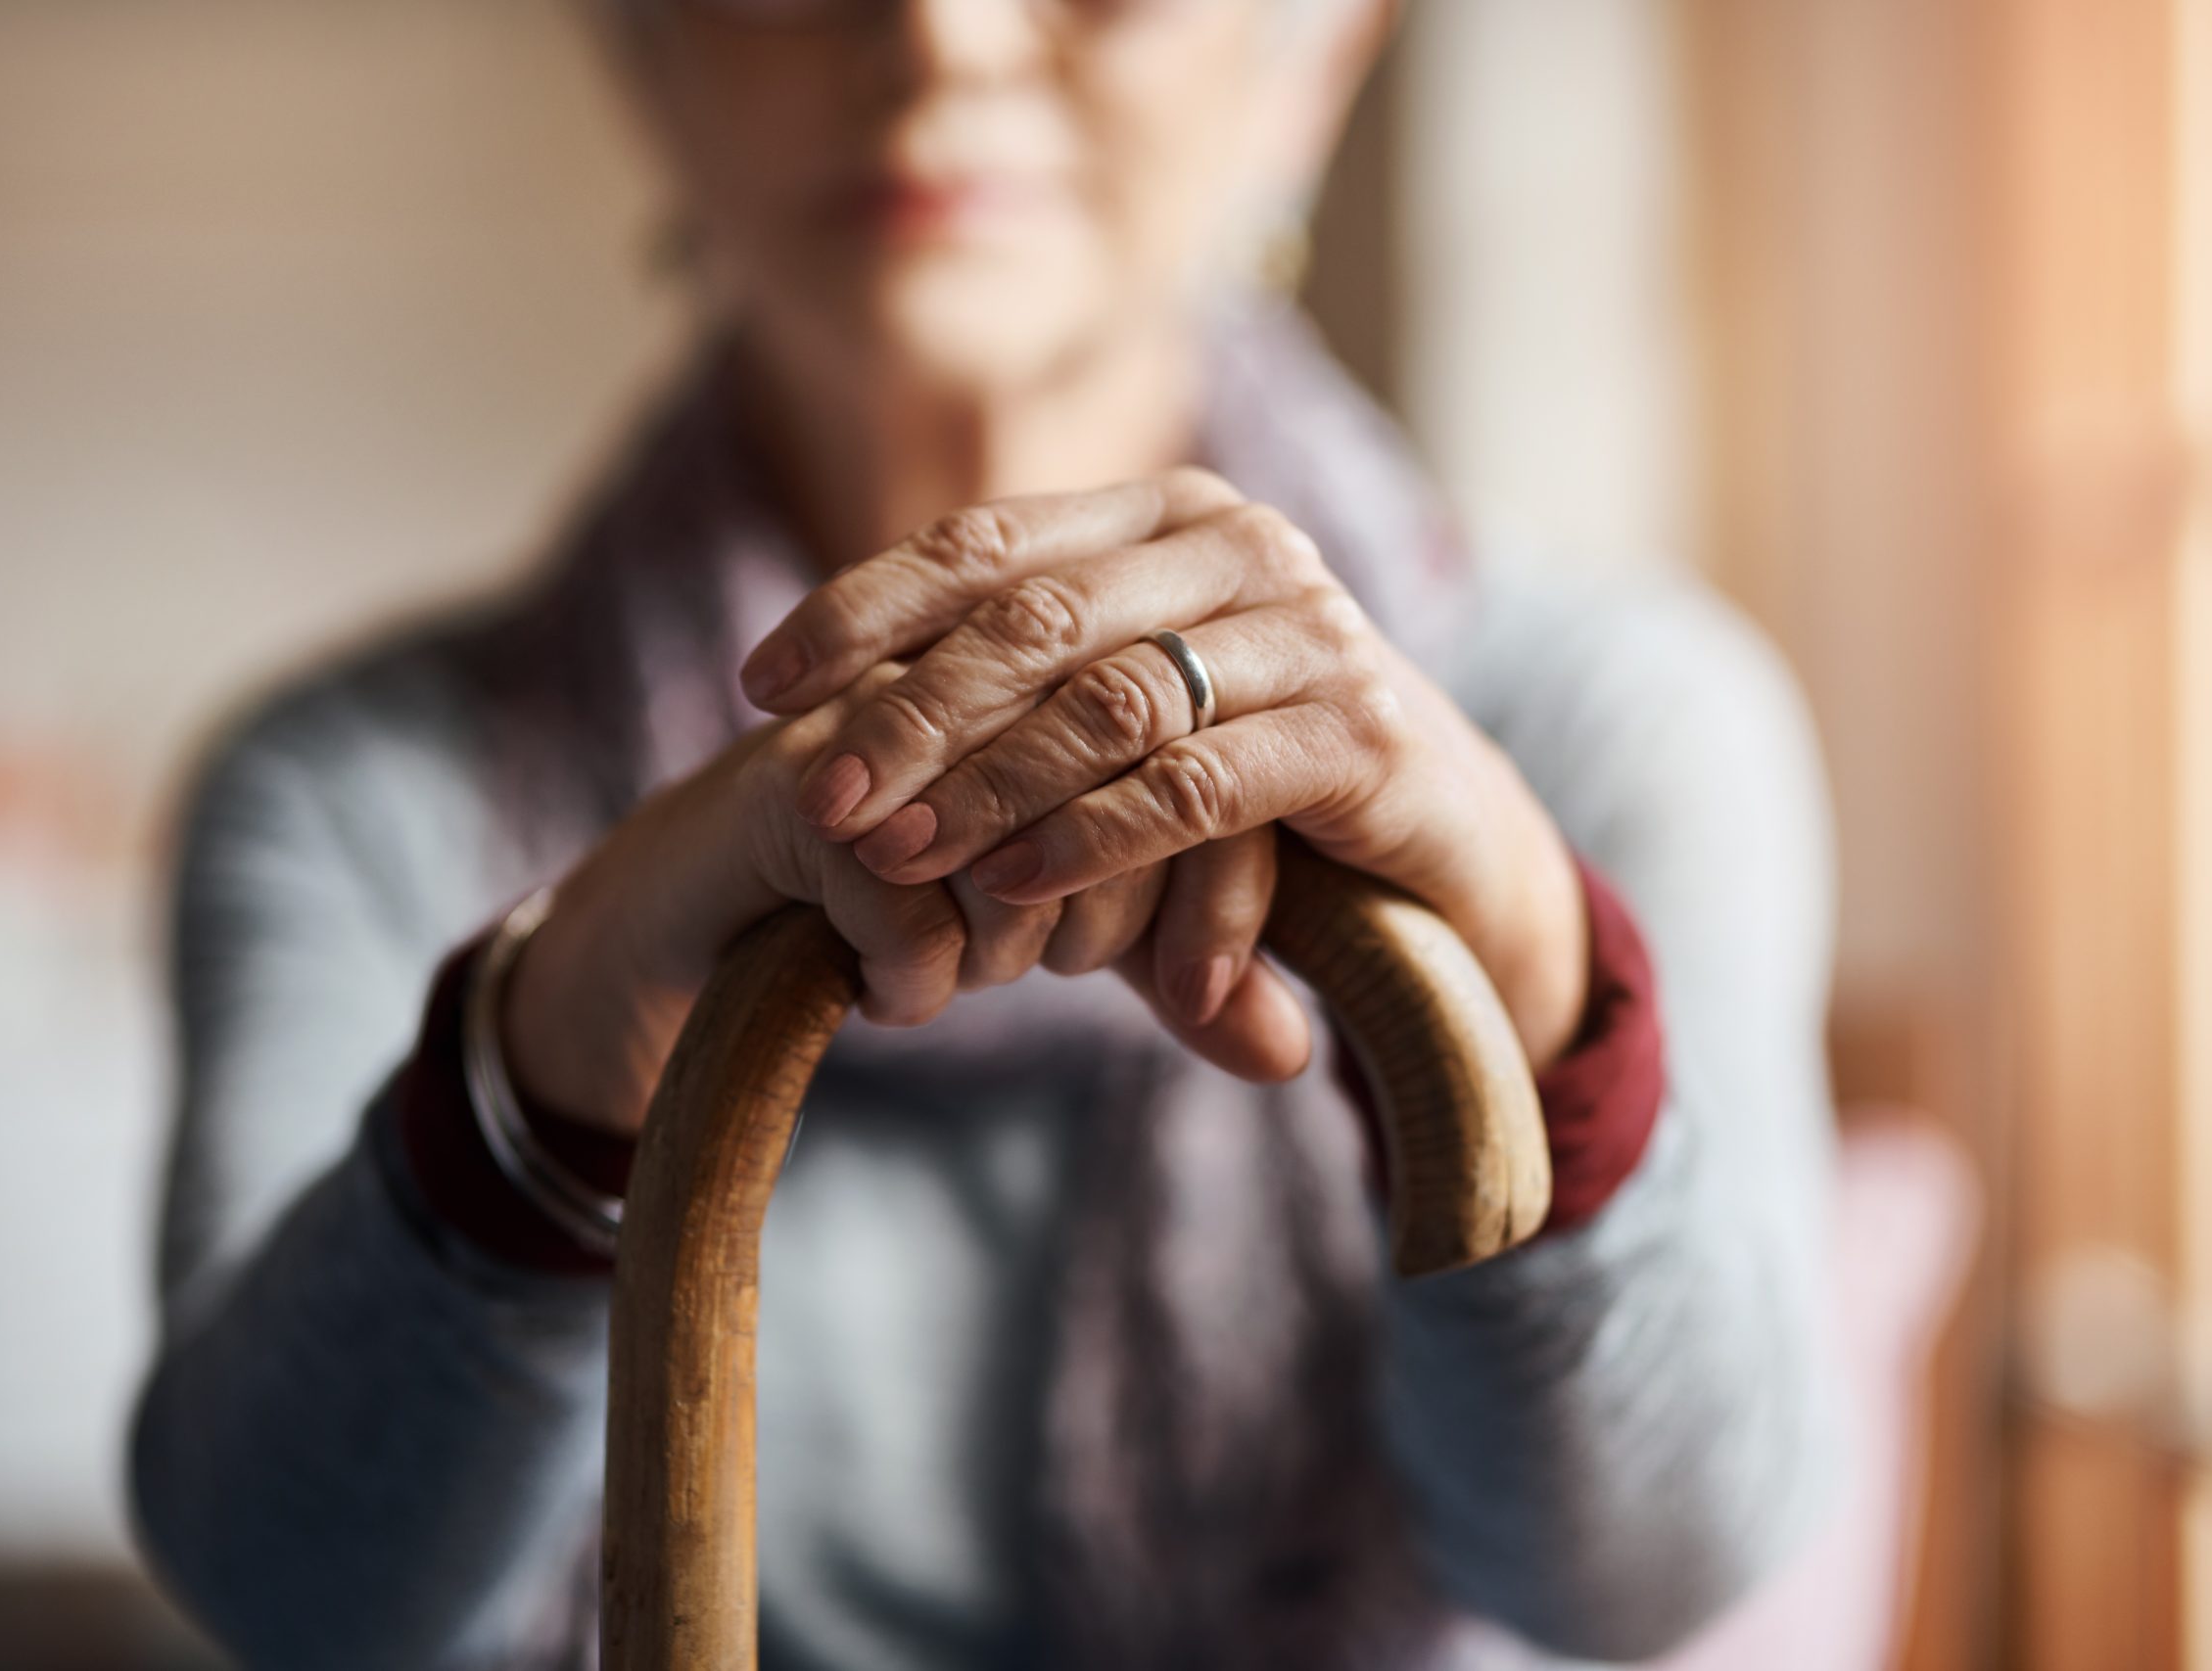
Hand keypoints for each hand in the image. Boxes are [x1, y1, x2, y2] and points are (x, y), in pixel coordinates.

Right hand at [498, 663, 1306, 1137]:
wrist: (699, 915)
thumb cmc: (906, 904)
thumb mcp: (1073, 934)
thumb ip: (1189, 975)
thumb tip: (1296, 1054)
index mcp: (1073, 666)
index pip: (1212, 762)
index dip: (1224, 895)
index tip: (1190, 990)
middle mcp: (988, 668)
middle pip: (1132, 796)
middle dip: (1112, 924)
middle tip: (1048, 971)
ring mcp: (889, 715)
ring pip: (1024, 851)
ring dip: (1010, 950)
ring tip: (969, 978)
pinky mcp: (799, 789)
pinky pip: (911, 906)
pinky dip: (917, 980)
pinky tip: (894, 997)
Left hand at [738, 468, 1592, 1070]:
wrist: (1449, 850)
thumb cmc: (1256, 782)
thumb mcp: (1129, 721)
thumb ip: (1015, 698)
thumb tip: (814, 719)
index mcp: (1170, 515)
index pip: (988, 542)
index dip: (863, 607)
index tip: (762, 685)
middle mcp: (1241, 546)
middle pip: (1035, 618)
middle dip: (908, 713)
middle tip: (816, 796)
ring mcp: (1310, 630)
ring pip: (1109, 698)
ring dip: (986, 784)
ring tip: (896, 854)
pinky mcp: (1359, 733)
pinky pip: (1196, 784)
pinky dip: (1093, 838)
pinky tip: (1012, 885)